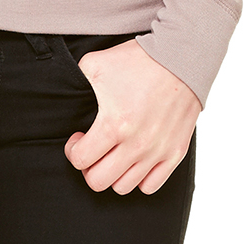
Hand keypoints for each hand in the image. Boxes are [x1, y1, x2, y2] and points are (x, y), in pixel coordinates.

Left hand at [63, 39, 201, 193]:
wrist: (180, 57)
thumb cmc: (137, 60)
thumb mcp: (95, 64)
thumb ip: (75, 81)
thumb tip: (63, 92)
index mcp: (113, 125)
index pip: (81, 160)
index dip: (73, 151)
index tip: (78, 138)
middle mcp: (136, 144)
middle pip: (99, 181)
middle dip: (88, 167)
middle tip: (92, 149)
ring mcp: (157, 152)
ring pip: (123, 187)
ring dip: (112, 173)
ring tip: (113, 153)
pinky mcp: (175, 153)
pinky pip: (150, 186)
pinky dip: (138, 178)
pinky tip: (134, 159)